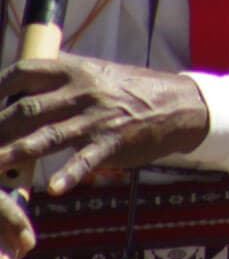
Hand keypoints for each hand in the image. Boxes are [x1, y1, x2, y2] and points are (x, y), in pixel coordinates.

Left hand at [0, 55, 208, 195]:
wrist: (181, 104)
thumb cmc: (132, 91)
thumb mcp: (98, 75)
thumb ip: (62, 81)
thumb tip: (19, 91)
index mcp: (77, 70)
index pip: (25, 71)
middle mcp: (84, 91)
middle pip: (27, 107)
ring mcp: (98, 117)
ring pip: (48, 134)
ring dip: (16, 152)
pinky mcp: (114, 142)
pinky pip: (86, 160)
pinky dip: (69, 175)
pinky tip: (54, 188)